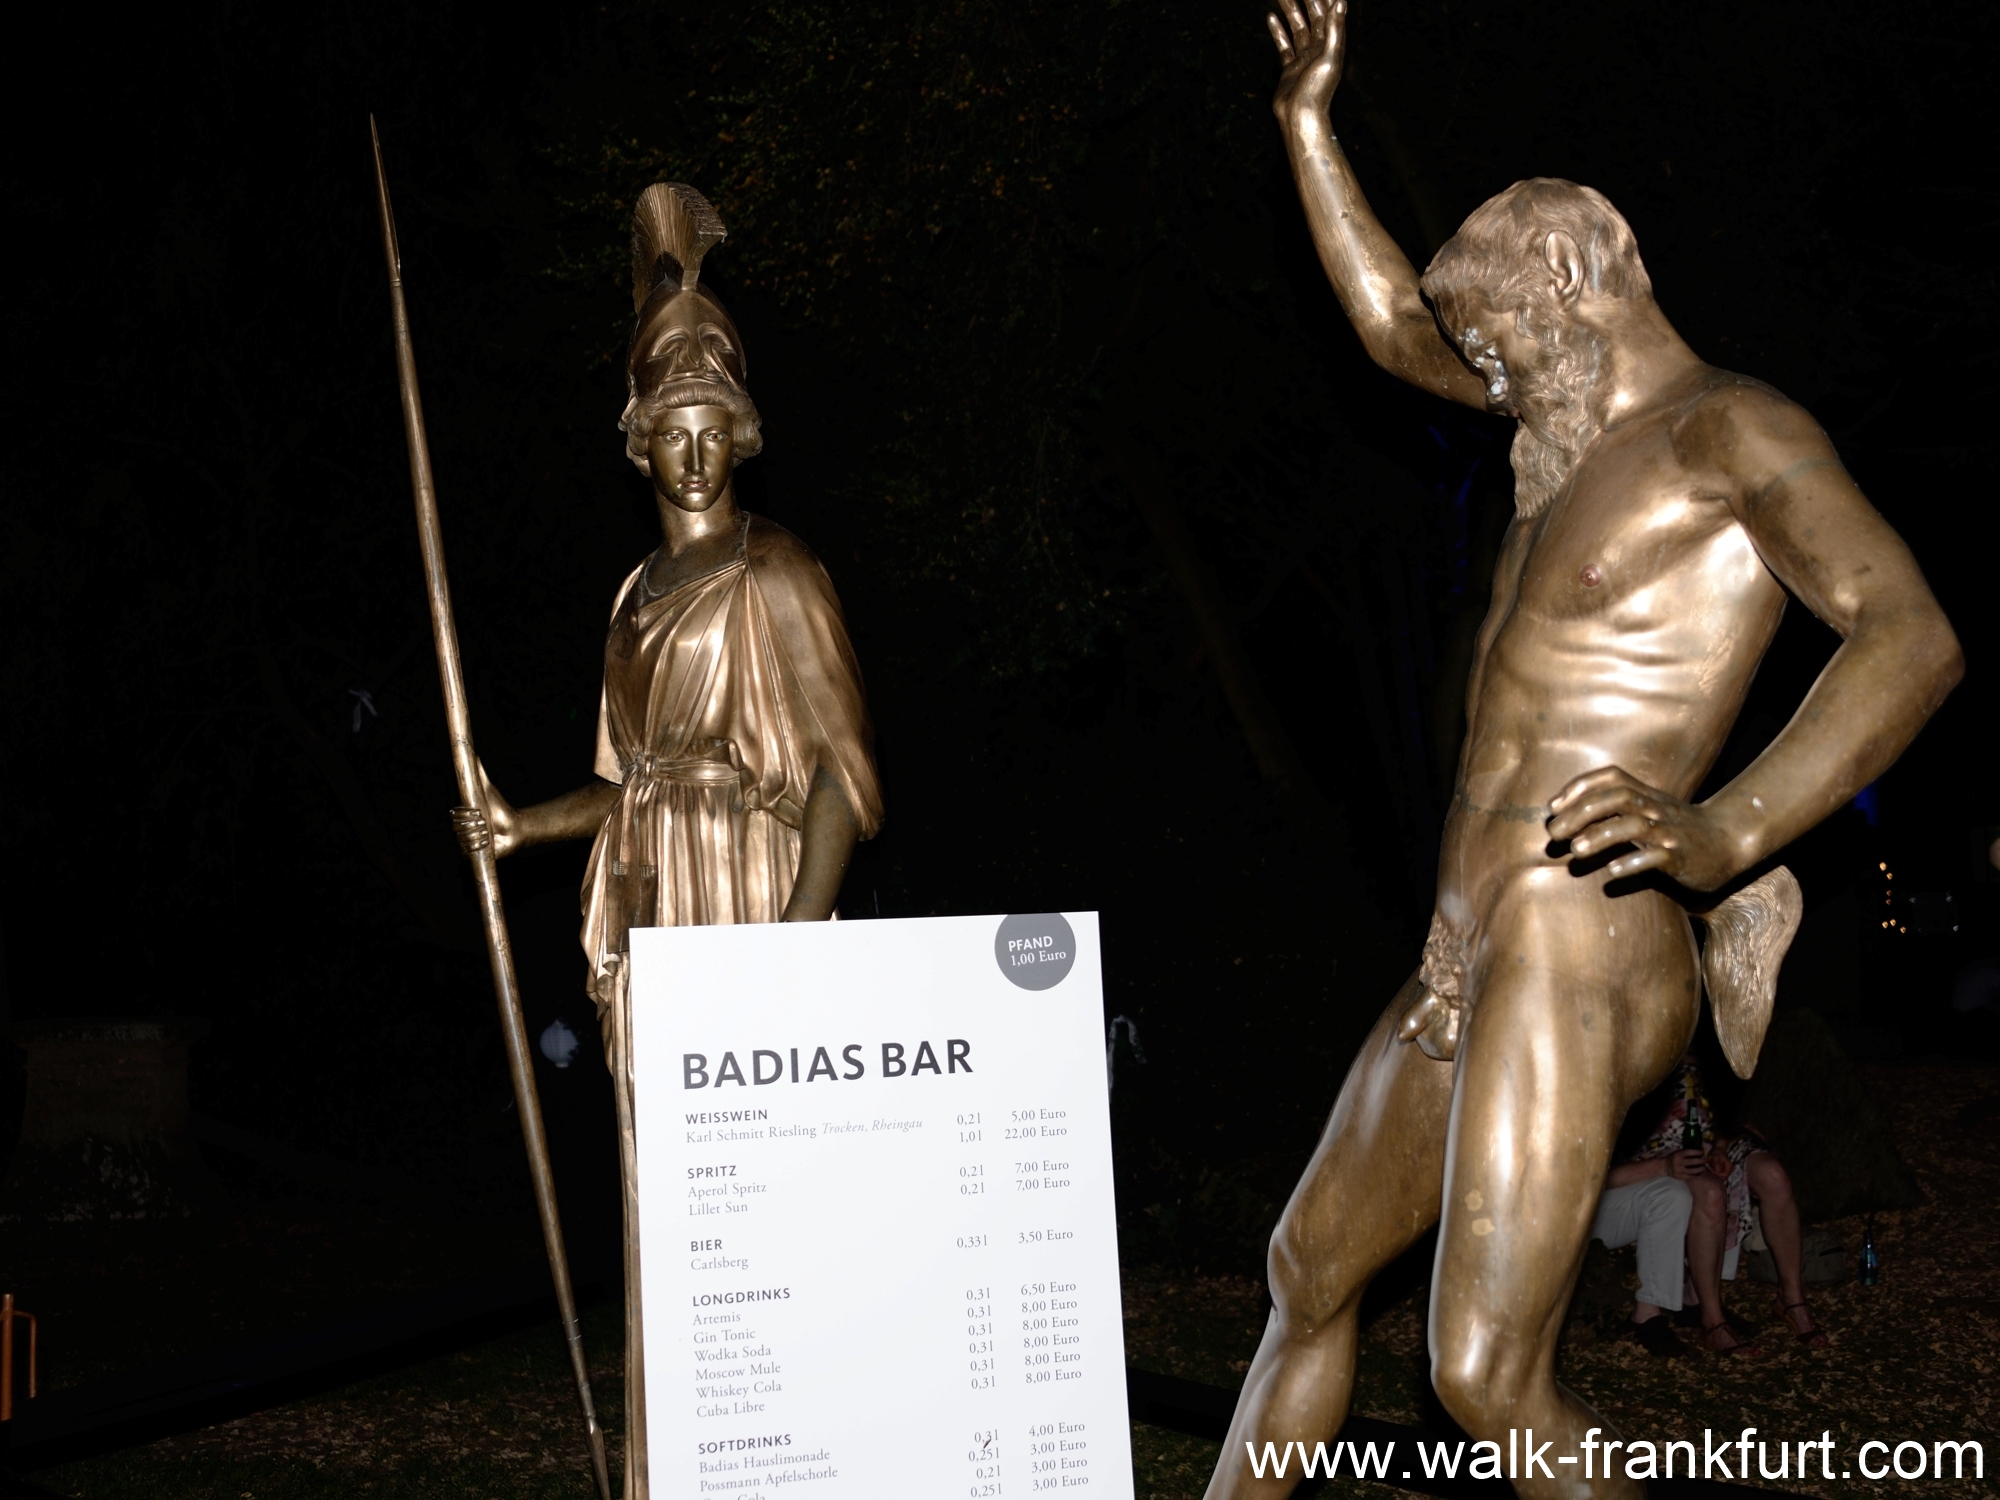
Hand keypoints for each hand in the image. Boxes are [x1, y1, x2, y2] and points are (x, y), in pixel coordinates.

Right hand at [448, 757, 518, 859]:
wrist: (513, 827)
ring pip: (463, 839)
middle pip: (458, 829)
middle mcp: (461, 829)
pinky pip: (467, 851)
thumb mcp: (488, 788)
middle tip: (485, 822)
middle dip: (473, 825)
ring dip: (478, 835)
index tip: (477, 812)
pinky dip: (479, 845)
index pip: (454, 816)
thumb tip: (474, 754)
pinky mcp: (472, 854)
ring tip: (489, 831)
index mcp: (462, 815)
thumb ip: (479, 772)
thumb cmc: (500, 808)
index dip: (464, 815)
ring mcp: (466, 841)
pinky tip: (488, 841)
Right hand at [1268, 0, 1346, 125]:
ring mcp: (1304, 58)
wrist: (1300, 118)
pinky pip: (1285, 45)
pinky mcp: (1290, 69)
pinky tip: (1271, 18)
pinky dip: (1279, 32)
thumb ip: (1335, 30)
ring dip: (1290, 11)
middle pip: (1311, 17)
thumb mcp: (1329, 57)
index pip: (1326, 13)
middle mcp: (1318, 49)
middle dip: (1303, 0)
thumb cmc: (1317, 92)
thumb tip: (1340, 1)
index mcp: (1330, 44)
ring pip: (1297, 28)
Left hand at [1546, 765, 1739, 890]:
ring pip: (1634, 826)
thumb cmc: (1678, 828)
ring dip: (1601, 836)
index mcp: (1646, 795)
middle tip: (1554, 833)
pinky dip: (1633, 862)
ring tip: (1575, 851)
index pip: (1612, 777)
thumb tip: (1567, 818)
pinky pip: (1657, 857)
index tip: (1552, 806)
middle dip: (1581, 812)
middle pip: (1617, 798)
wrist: (1729, 841)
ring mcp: (1669, 832)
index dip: (1580, 786)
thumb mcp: (1648, 812)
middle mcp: (1656, 809)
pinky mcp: (1681, 857)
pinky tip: (1612, 872)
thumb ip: (1615, 811)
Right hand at [1665, 1148, 1707, 1181]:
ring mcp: (1679, 1170)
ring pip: (1693, 1171)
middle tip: (1706, 1160)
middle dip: (1701, 1161)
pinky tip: (1699, 1173)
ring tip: (1704, 1167)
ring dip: (1700, 1169)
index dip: (1696, 1152)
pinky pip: (1690, 1176)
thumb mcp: (1677, 1153)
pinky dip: (1696, 1175)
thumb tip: (1699, 1152)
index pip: (1689, 1152)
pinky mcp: (1679, 1176)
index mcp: (1677, 1155)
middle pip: (1692, 1162)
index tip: (1702, 1152)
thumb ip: (1686, 1152)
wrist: (1665, 1166)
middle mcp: (1678, 1162)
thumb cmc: (1673, 1158)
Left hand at [1706, 1144, 1733, 1177]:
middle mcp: (1729, 1169)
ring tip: (1711, 1170)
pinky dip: (1716, 1172)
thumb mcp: (1715, 1157)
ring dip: (1716, 1174)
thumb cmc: (1718, 1152)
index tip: (1712, 1171)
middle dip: (1717, 1175)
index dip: (1718, 1174)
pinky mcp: (1724, 1169)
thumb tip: (1717, 1171)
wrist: (1720, 1148)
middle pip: (1724, 1177)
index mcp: (1729, 1166)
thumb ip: (1716, 1164)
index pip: (1725, 1175)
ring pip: (1722, 1175)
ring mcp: (1727, 1169)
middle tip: (1711, 1171)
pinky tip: (1712, 1170)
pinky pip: (1720, 1173)